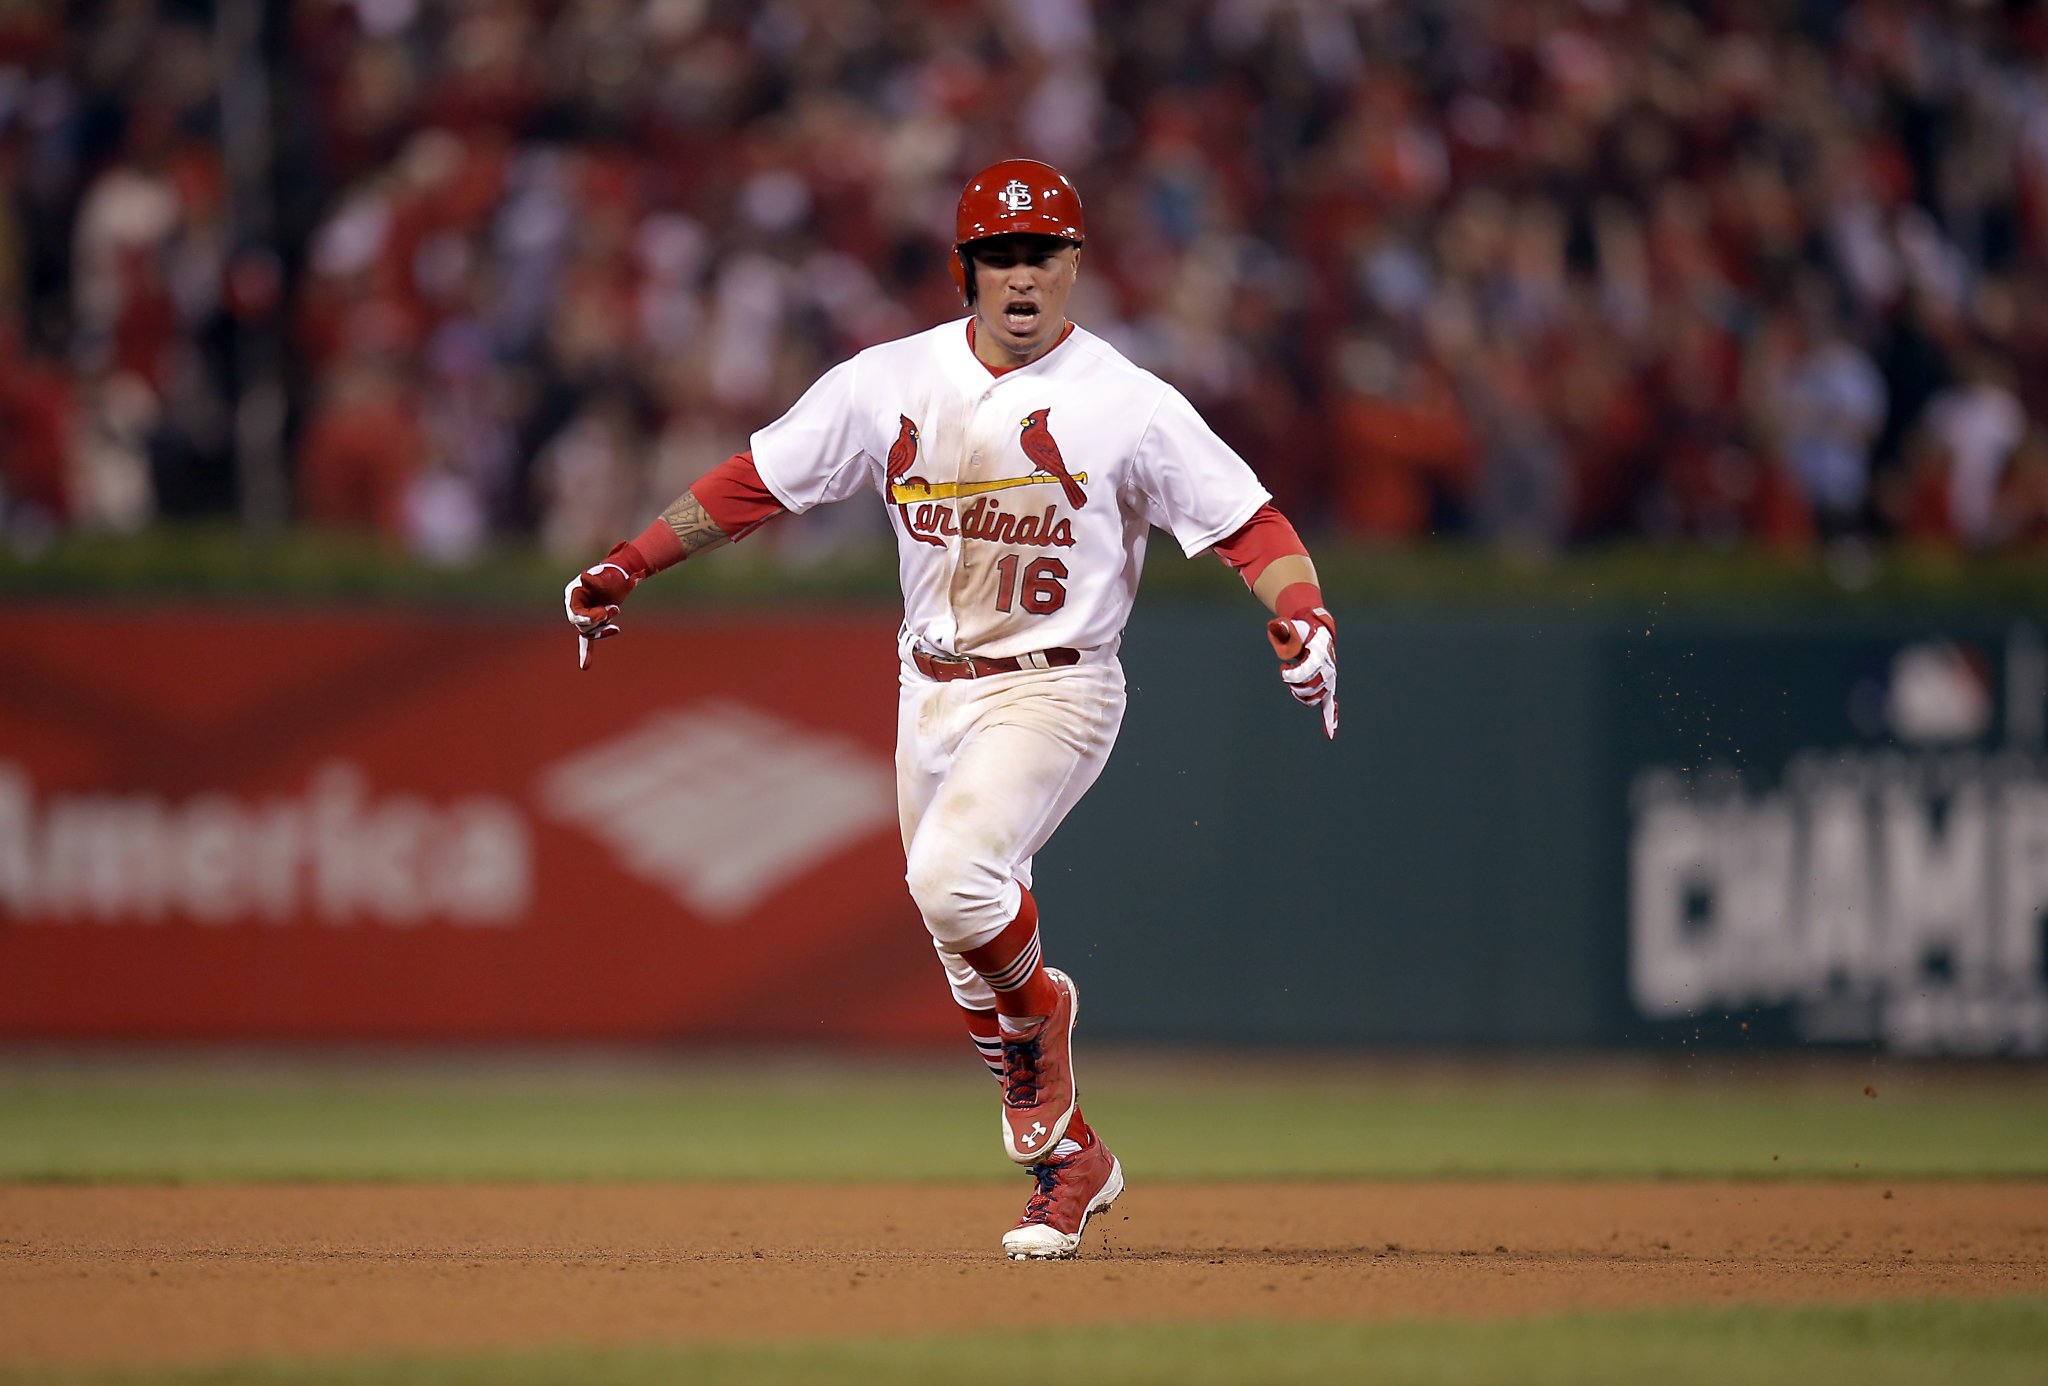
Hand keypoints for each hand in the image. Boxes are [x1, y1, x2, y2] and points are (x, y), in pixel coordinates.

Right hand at [563, 543, 646, 669]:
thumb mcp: (614, 570)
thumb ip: (615, 560)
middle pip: (581, 622)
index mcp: (574, 591)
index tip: (606, 614)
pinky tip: (585, 666)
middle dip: (597, 620)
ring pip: (589, 631)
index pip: (576, 609)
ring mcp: (583, 616)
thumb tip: (623, 545)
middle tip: (614, 612)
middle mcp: (575, 604)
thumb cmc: (615, 573)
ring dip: (602, 629)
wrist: (621, 579)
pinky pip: (586, 641)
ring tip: (615, 625)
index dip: (589, 615)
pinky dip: (586, 652)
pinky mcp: (592, 625)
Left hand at [1266, 609, 1336, 739]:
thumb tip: (1275, 627)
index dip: (1290, 675)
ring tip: (1293, 680)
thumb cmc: (1302, 630)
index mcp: (1320, 656)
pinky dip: (1330, 720)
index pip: (1304, 674)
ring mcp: (1329, 680)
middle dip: (1293, 684)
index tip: (1283, 667)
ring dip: (1299, 694)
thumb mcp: (1290, 627)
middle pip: (1307, 688)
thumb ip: (1282, 629)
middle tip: (1286, 671)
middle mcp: (1328, 670)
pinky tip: (1330, 735)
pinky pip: (1330, 706)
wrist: (1318, 632)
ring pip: (1312, 698)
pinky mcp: (1328, 688)